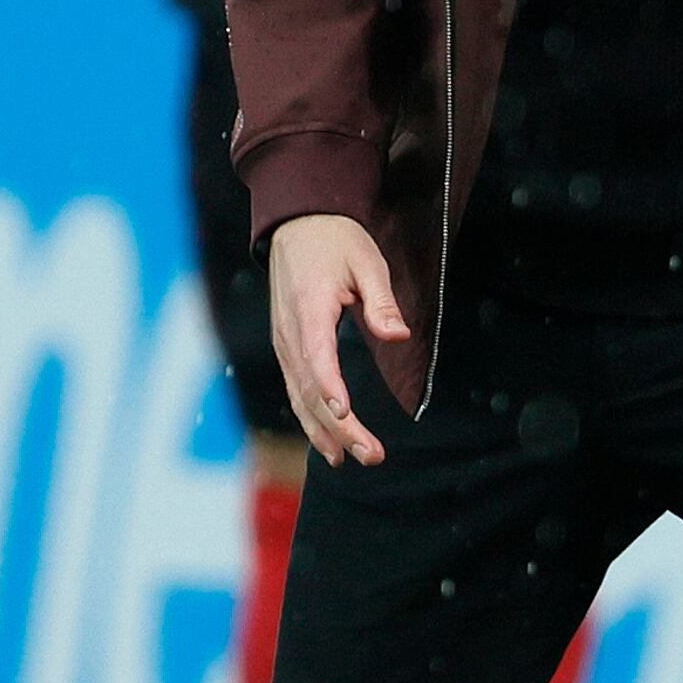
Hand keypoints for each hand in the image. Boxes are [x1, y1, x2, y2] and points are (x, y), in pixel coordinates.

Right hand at [267, 213, 408, 465]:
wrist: (298, 222)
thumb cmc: (336, 240)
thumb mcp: (366, 261)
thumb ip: (381, 300)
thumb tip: (399, 334)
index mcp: (309, 311)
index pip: (317, 359)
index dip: (330, 390)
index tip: (346, 416)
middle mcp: (289, 333)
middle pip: (310, 389)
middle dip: (338, 426)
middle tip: (370, 454)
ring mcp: (284, 341)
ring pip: (299, 395)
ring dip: (320, 430)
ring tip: (343, 460)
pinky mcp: (286, 345)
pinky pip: (295, 387)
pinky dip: (308, 415)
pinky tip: (324, 436)